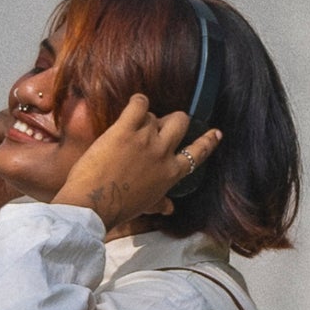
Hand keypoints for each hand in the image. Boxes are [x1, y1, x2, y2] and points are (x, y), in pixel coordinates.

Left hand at [53, 94, 221, 228]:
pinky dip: (137, 101)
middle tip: (158, 125)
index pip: (197, 154)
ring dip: (144, 118)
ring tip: (131, 130)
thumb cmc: (118, 209)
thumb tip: (169, 208)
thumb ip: (159, 202)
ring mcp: (146, 139)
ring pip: (155, 114)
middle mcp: (163, 153)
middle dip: (172, 120)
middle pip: (180, 121)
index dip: (207, 141)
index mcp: (170, 174)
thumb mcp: (144, 206)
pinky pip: (138, 103)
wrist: (93, 205)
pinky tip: (133, 104)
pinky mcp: (126, 128)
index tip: (216, 133)